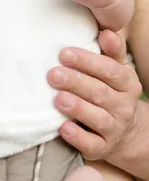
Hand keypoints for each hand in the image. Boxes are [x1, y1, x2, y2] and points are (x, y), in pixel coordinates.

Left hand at [47, 30, 142, 160]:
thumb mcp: (116, 70)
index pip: (109, 70)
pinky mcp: (103, 148)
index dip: (87, 61)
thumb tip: (106, 32)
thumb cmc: (112, 91)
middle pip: (100, 93)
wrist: (127, 133)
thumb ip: (111, 51)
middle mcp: (123, 106)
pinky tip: (63, 128)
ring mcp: (114, 129)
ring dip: (77, 108)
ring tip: (58, 99)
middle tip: (53, 75)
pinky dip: (77, 137)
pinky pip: (91, 144)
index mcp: (126, 83)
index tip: (64, 54)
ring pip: (98, 119)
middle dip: (75, 82)